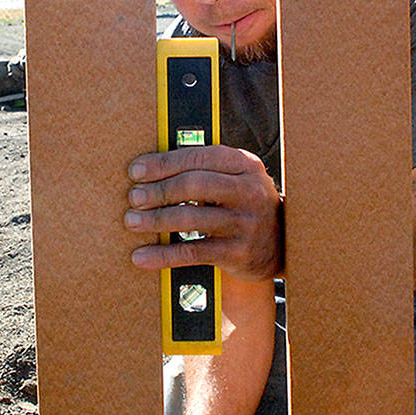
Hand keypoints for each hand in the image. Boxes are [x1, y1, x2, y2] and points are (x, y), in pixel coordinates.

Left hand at [125, 145, 281, 282]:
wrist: (283, 245)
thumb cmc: (244, 205)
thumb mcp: (236, 179)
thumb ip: (205, 170)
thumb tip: (150, 169)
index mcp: (245, 164)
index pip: (198, 157)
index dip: (163, 163)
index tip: (136, 171)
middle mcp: (249, 191)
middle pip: (194, 184)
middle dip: (158, 190)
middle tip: (134, 198)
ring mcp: (245, 223)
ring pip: (191, 218)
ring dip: (155, 219)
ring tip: (132, 221)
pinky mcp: (238, 253)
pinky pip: (193, 252)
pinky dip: (163, 255)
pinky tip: (141, 256)